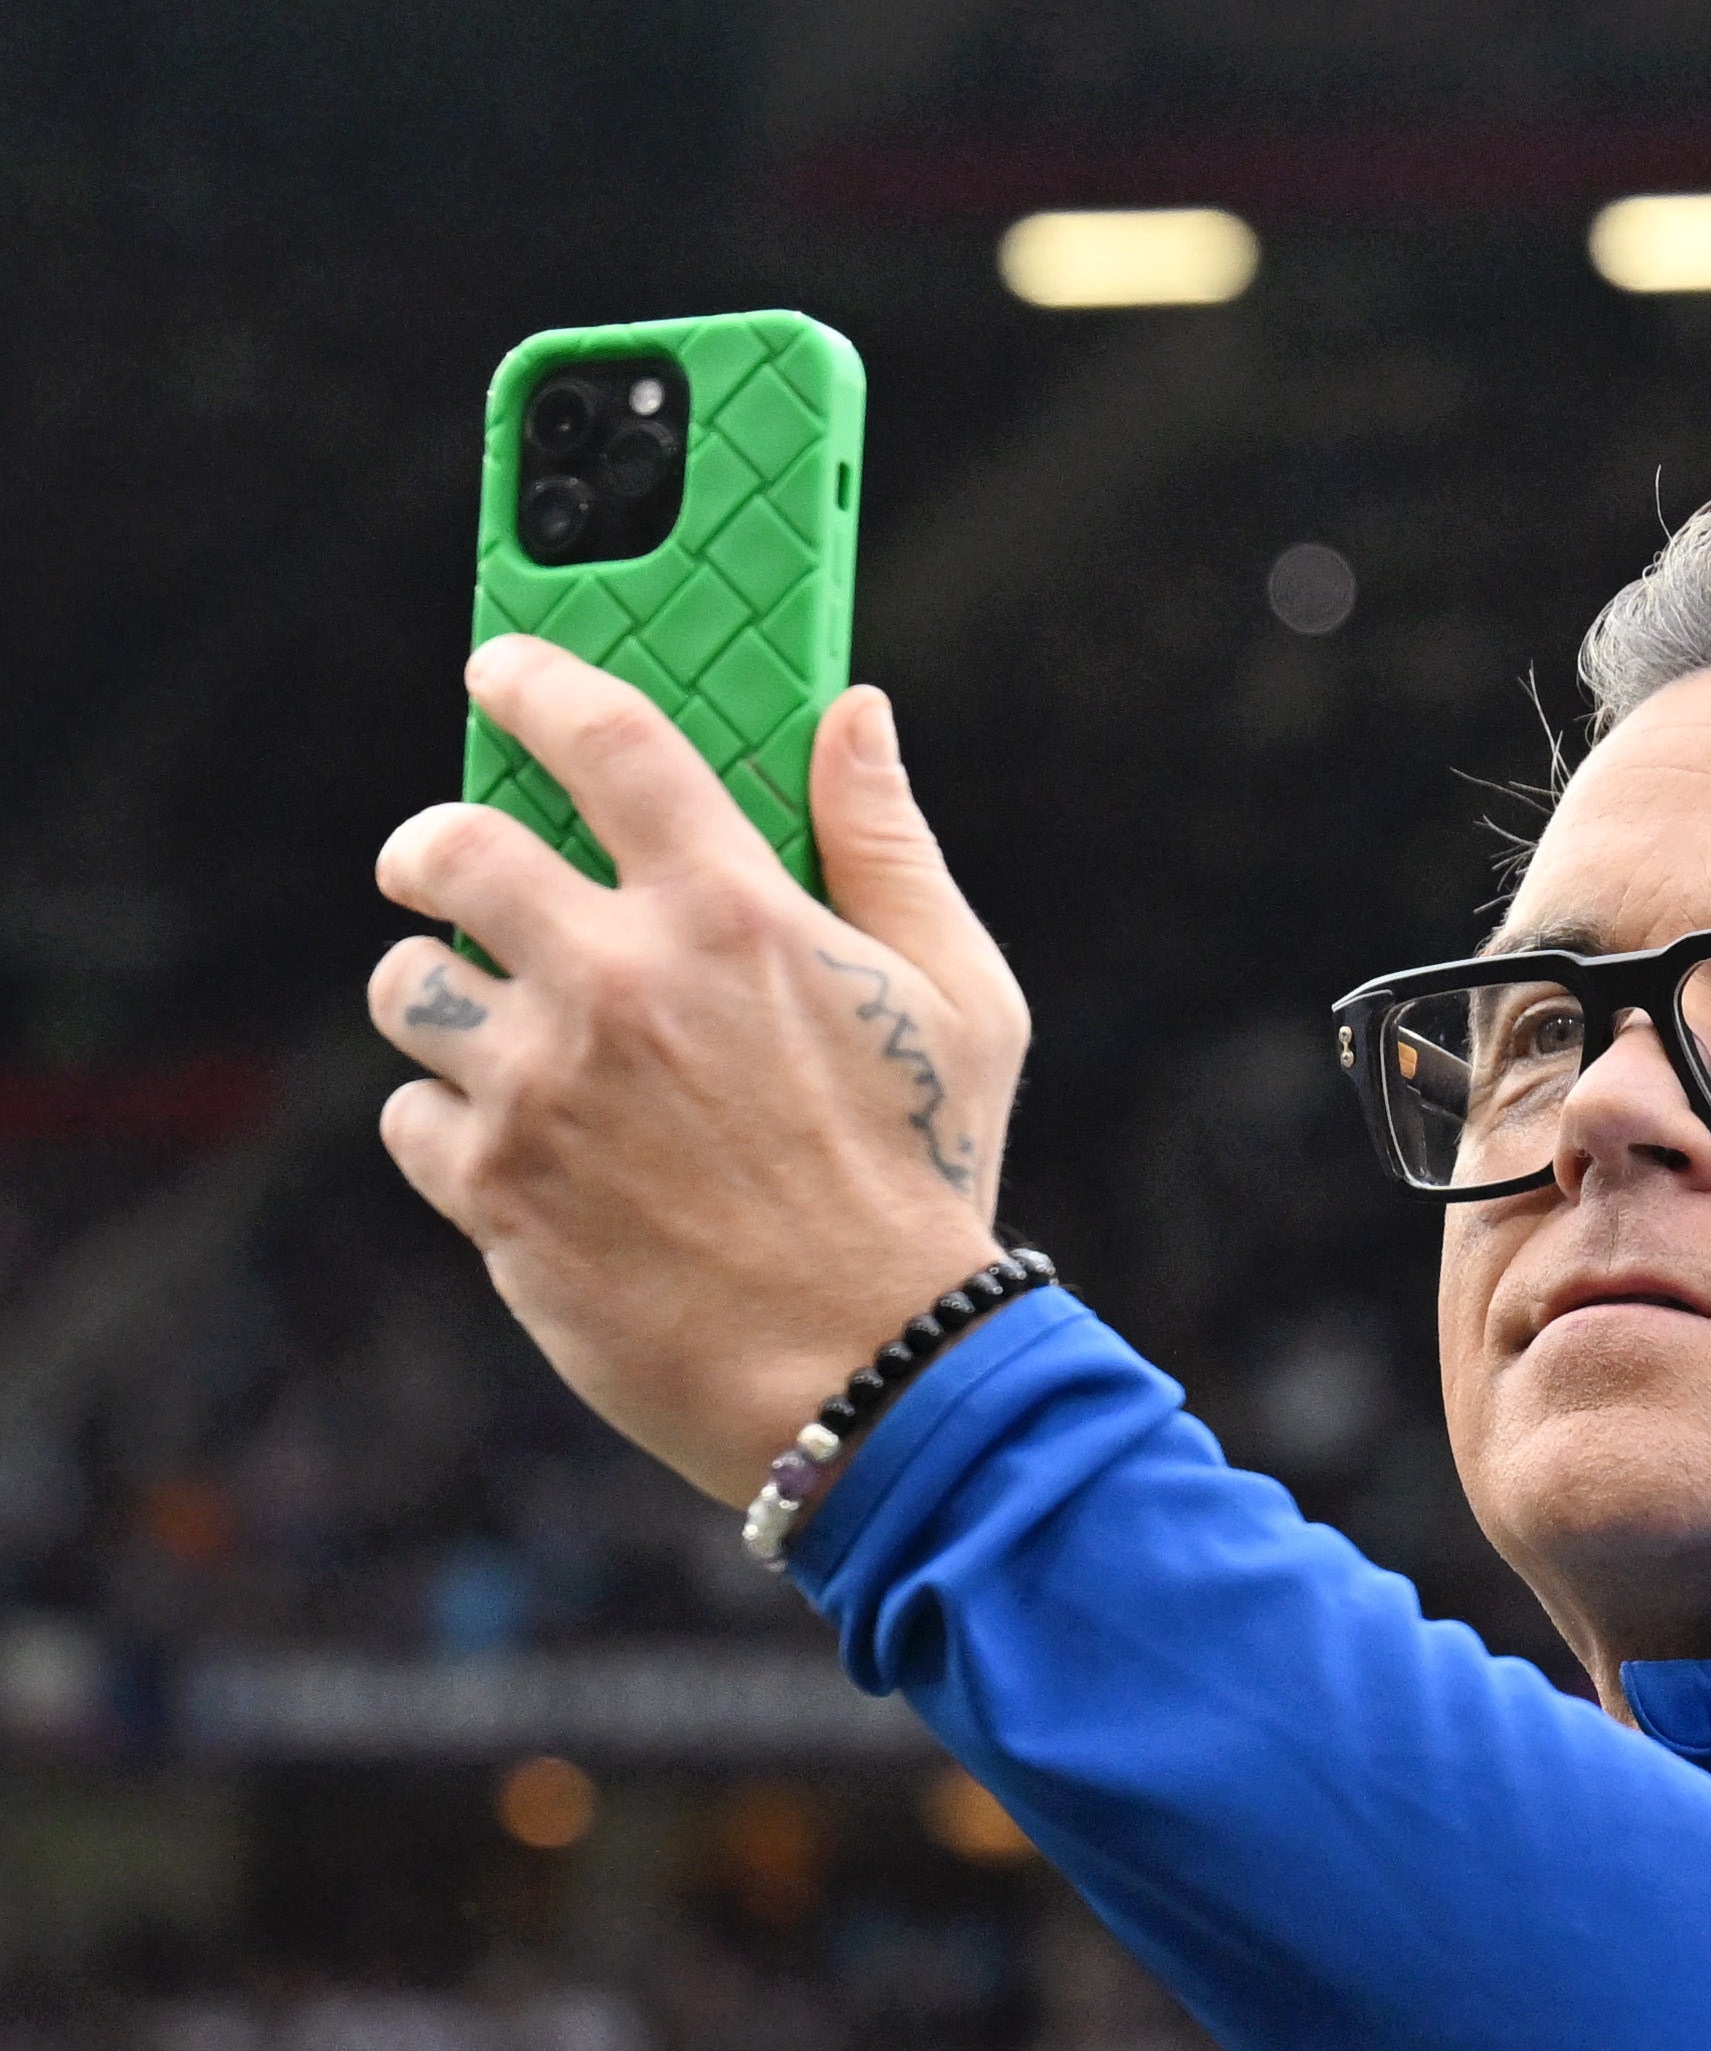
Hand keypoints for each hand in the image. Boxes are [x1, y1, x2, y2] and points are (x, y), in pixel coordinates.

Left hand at [368, 647, 1030, 1501]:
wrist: (873, 1379)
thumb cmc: (925, 1188)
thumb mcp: (960, 1002)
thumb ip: (892, 847)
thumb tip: (856, 715)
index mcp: (731, 911)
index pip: (602, 736)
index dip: (534, 681)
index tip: (499, 671)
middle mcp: (618, 981)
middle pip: (450, 847)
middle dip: (427, 847)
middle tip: (431, 868)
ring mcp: (543, 1088)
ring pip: (410, 989)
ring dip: (435, 998)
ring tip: (478, 1033)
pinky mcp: (499, 1192)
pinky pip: (413, 1118)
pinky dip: (450, 1130)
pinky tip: (513, 1155)